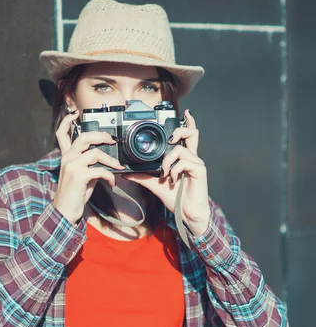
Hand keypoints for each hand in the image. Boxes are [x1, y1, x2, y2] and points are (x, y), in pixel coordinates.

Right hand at [53, 111, 124, 223]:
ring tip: (118, 167)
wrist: (64, 211)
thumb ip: (89, 164)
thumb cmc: (74, 194)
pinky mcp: (78, 176)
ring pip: (95, 153)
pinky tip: (111, 182)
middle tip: (113, 140)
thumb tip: (107, 159)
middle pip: (84, 137)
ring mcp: (72, 166)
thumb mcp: (81, 175)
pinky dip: (109, 175)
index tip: (75, 115)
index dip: (67, 122)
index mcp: (66, 157)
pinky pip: (99, 170)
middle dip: (101, 136)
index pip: (61, 134)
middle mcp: (67, 158)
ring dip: (111, 160)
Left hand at [122, 110, 210, 235]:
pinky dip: (174, 170)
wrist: (186, 214)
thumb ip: (143, 177)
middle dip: (179, 130)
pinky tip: (172, 180)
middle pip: (192, 133)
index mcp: (183, 158)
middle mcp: (191, 158)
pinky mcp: (199, 170)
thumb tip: (126, 172)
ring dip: (168, 160)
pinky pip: (184, 162)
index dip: (188, 123)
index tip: (185, 113)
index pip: (188, 136)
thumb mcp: (155, 185)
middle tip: (169, 139)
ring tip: (164, 173)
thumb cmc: (175, 197)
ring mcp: (196, 163)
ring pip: (180, 149)